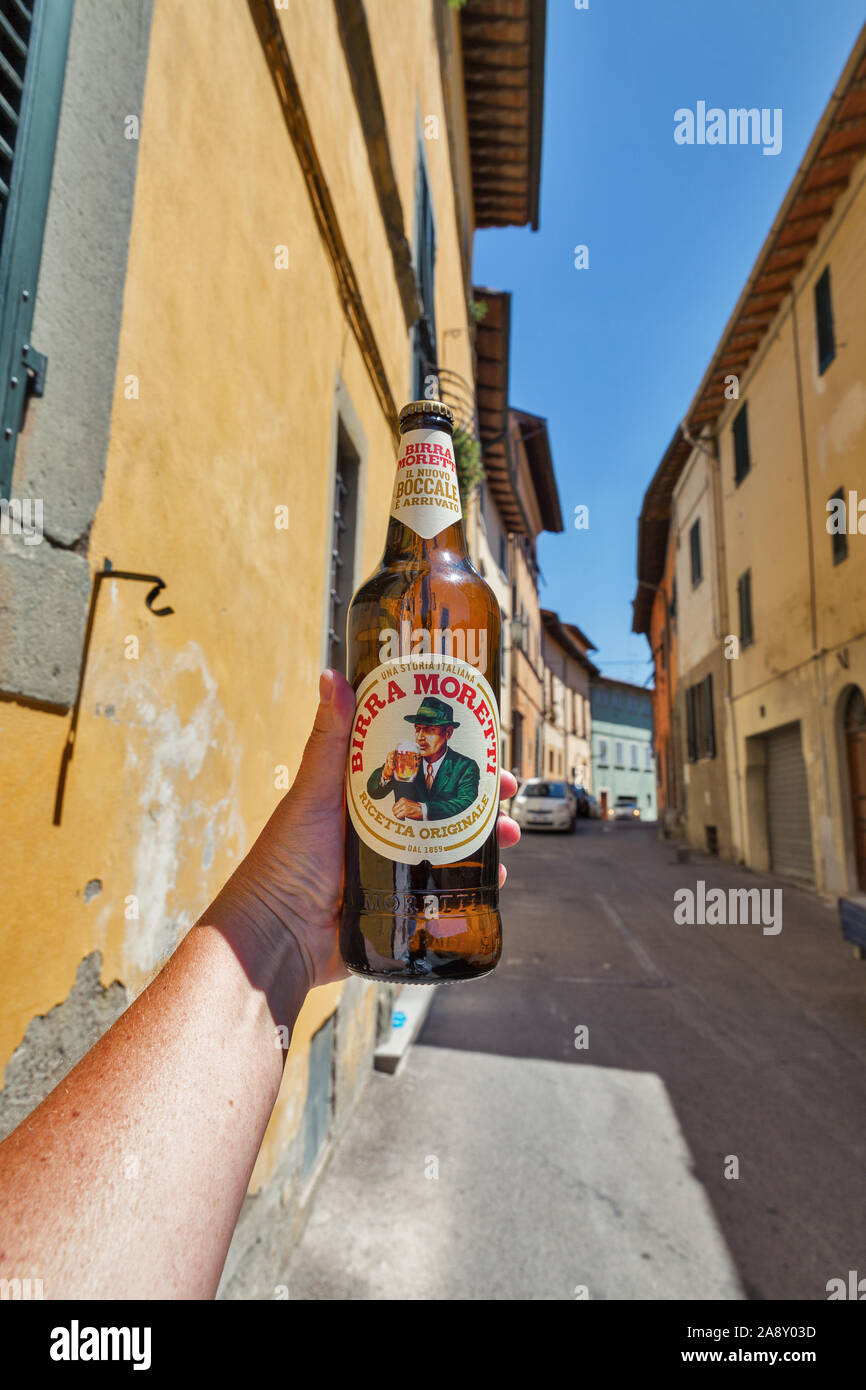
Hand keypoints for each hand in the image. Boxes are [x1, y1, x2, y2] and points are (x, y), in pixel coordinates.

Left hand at [203, 671, 520, 991]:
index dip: (448, 748)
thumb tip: (332, 674)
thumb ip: (328, 739)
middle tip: (508, 791)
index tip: (482, 739)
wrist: (281, 936)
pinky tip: (497, 876)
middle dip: (478, 796)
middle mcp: (381, 825)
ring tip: (509, 836)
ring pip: (450, 843)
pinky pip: (446, 888)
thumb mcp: (314, 793)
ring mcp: (393, 865)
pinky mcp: (402, 902)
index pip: (414, 760)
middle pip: (441, 801)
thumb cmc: (287, 860)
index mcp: (360, 793)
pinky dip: (473, 880)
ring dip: (484, 836)